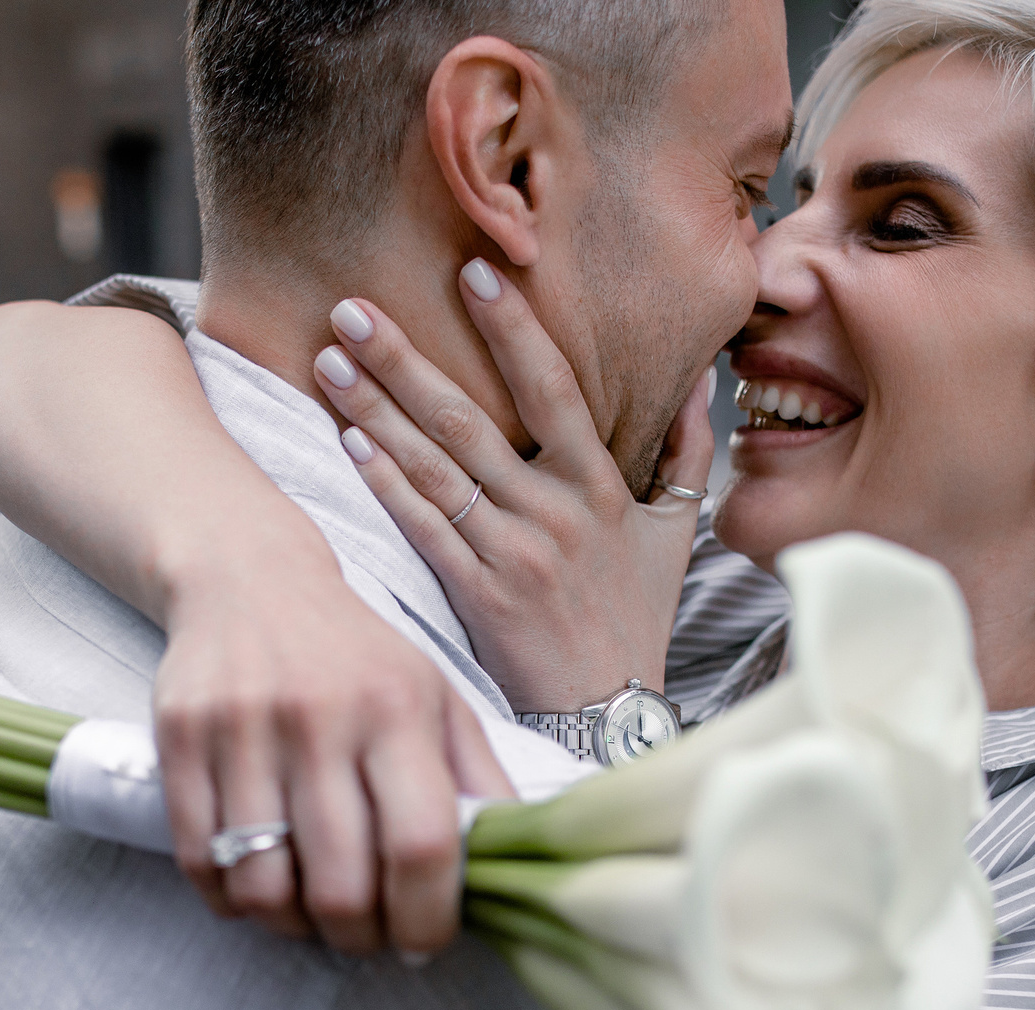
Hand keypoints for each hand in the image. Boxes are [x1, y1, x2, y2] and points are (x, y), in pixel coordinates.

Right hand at [151, 536, 512, 958]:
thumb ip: (476, 779)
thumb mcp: (435, 697)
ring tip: (306, 912)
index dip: (427, 918)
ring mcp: (243, 727)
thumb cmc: (354, 656)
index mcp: (397, 709)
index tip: (423, 941)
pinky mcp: (180, 735)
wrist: (247, 577)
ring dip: (289, 925)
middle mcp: (320, 716)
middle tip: (364, 936)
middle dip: (357, 937)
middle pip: (340, 885)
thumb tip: (508, 865)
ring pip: (262, 885)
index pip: (420, 846)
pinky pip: (198, 858)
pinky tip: (253, 885)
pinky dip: (227, 897)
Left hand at [307, 262, 711, 712]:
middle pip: (472, 420)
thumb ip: (687, 449)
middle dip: (407, 360)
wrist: (609, 711)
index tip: (473, 272)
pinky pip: (424, 529)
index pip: (554, 388)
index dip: (513, 328)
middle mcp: (555, 513)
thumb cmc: (636, 617)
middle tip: (354, 307)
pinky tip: (348, 443)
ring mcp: (513, 554)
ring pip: (436, 468)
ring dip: (377, 409)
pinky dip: (386, 485)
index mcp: (600, 487)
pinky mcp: (477, 595)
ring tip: (331, 360)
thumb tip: (704, 375)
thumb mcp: (676, 531)